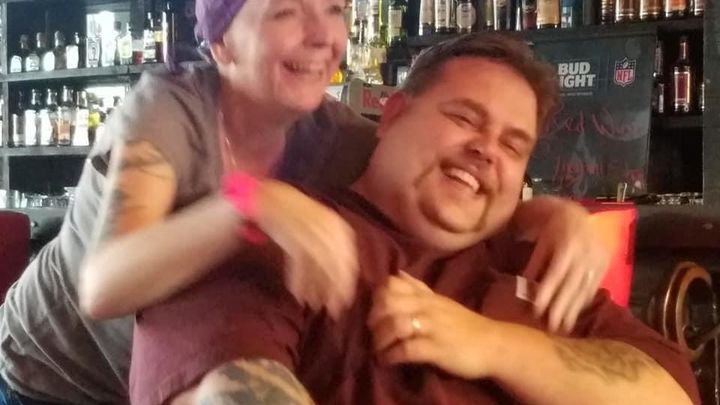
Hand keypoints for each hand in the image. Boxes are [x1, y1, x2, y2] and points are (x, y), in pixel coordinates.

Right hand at [254, 180, 358, 318]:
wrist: (261, 199)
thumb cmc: (290, 221)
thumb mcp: (312, 234)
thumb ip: (326, 255)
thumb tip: (340, 287)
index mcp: (335, 224)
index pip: (347, 256)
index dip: (346, 281)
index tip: (344, 301)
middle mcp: (325, 223)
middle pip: (335, 260)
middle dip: (335, 287)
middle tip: (333, 309)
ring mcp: (306, 225)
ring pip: (318, 261)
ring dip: (316, 286)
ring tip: (313, 304)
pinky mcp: (289, 229)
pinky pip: (298, 258)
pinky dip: (299, 277)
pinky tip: (297, 292)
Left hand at [367, 272, 502, 379]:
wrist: (494, 344)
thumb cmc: (465, 324)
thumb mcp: (440, 301)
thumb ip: (418, 288)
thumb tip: (398, 273)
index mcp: (426, 296)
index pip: (391, 284)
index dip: (377, 298)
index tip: (375, 313)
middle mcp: (427, 308)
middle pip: (387, 303)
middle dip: (374, 319)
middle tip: (373, 333)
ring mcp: (432, 327)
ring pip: (395, 324)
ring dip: (380, 340)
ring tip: (379, 350)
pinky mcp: (437, 349)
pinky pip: (407, 349)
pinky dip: (392, 355)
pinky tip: (388, 361)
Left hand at [521, 199, 609, 332]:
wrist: (577, 215)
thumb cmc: (552, 229)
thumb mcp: (541, 242)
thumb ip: (535, 264)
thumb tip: (525, 289)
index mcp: (568, 244)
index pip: (556, 272)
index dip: (547, 292)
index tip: (537, 310)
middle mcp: (586, 252)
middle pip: (572, 284)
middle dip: (561, 307)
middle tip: (551, 327)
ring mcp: (598, 259)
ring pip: (584, 288)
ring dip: (574, 309)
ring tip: (563, 327)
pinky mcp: (605, 265)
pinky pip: (593, 286)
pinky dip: (583, 301)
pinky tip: (575, 313)